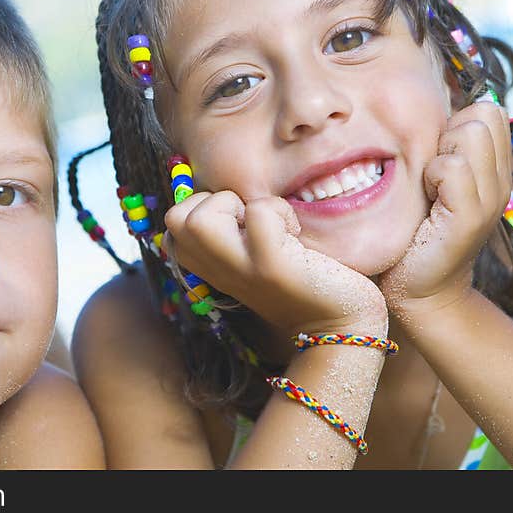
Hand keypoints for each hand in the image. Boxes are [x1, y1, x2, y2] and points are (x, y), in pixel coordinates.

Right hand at [164, 191, 386, 336]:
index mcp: (210, 266)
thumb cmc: (301, 279)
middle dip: (212, 201)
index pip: (173, 223)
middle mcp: (218, 270)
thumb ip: (233, 231)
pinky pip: (259, 211)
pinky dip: (279, 210)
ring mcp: (242, 268)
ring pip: (199, 218)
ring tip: (266, 224)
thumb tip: (229, 189)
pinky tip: (295, 234)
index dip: (203, 206)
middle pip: (175, 218)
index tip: (239, 222)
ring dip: (237, 204)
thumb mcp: (255, 255)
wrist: (339, 323)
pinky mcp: (271, 265)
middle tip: (249, 220)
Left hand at [379, 101, 512, 316]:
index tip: (435, 157)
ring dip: (438, 154)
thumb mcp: (431, 185)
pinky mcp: (471, 216)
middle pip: (483, 114)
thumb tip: (420, 114)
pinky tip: (424, 199)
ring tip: (427, 187)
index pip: (488, 110)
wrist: (419, 290)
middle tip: (430, 172)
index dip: (456, 122)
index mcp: (492, 169)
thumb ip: (438, 152)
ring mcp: (490, 198)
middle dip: (448, 133)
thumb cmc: (413, 234)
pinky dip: (431, 175)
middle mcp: (499, 180)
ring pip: (470, 134)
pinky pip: (453, 166)